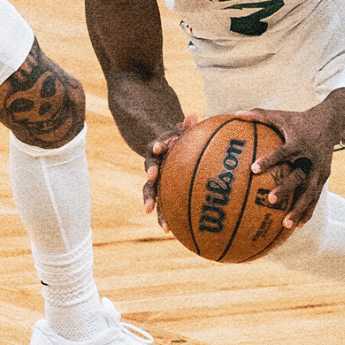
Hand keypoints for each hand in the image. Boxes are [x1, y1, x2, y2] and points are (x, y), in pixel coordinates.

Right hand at [143, 114, 196, 230]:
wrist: (161, 148)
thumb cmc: (177, 140)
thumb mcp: (180, 131)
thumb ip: (186, 126)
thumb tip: (194, 115)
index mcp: (159, 148)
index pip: (157, 146)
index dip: (157, 146)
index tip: (157, 150)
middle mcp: (154, 163)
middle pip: (150, 170)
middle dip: (150, 178)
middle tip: (151, 184)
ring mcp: (155, 177)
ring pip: (151, 190)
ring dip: (151, 201)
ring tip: (152, 215)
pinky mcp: (159, 190)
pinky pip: (161, 202)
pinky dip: (163, 215)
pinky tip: (168, 230)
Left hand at [241, 105, 343, 229]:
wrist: (330, 123)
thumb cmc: (298, 120)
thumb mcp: (280, 116)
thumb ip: (258, 115)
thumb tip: (235, 114)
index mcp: (297, 142)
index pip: (282, 152)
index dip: (269, 160)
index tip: (254, 168)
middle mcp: (310, 158)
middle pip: (299, 176)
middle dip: (286, 188)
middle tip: (271, 200)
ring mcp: (319, 169)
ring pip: (309, 192)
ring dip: (299, 209)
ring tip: (286, 225)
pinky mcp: (324, 176)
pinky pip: (315, 196)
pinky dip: (308, 210)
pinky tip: (299, 225)